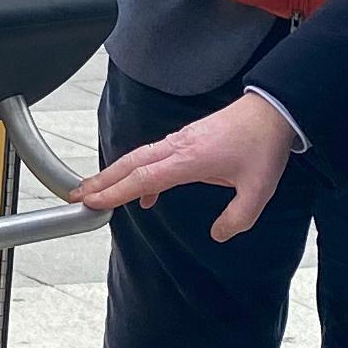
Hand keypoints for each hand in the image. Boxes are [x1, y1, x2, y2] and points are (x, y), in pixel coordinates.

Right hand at [72, 93, 294, 241]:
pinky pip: (152, 156)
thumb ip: (237, 218)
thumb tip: (218, 235)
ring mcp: (179, 141)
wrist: (272, 112)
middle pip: (129, 164)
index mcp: (189, 160)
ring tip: (95, 192)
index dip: (115, 192)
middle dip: (100, 181)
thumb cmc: (263, 146)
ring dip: (114, 175)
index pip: (143, 178)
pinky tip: (143, 194)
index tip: (93, 202)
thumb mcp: (258, 191)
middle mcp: (177, 147)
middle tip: (76, 196)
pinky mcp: (185, 139)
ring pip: (137, 158)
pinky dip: (138, 172)